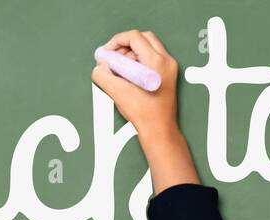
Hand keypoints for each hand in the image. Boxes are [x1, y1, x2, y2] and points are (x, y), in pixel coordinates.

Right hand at [92, 29, 197, 192]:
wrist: (159, 132)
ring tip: (119, 70)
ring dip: (130, 54)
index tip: (107, 53)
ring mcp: (169, 68)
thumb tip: (100, 65)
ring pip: (147, 47)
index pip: (134, 37)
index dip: (116, 41)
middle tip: (113, 58)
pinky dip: (137, 62)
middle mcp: (166, 62)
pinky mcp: (167, 76)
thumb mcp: (117, 92)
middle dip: (124, 45)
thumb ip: (103, 74)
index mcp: (157, 62)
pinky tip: (128, 76)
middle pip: (142, 38)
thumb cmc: (144, 116)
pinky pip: (150, 58)